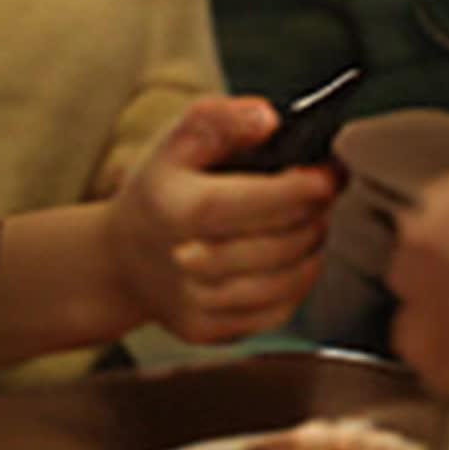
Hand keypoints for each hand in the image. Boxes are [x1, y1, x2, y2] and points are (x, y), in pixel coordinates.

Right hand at [104, 95, 338, 343]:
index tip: (329, 172)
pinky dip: (299, 282)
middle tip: (324, 192)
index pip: (256, 202)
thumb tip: (269, 120)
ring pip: (285, 281)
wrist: (120, 260)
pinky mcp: (208, 330)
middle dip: (314, 214)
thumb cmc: (159, 191)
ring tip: (311, 220)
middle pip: (279, 243)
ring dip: (312, 247)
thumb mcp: (177, 139)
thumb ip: (222, 119)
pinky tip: (296, 256)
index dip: (303, 187)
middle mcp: (186, 262)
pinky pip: (276, 312)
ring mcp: (196, 303)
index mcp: (179, 208)